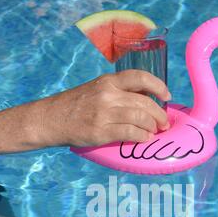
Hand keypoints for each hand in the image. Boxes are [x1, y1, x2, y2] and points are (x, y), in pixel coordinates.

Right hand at [33, 70, 170, 147]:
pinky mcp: (101, 131)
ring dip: (152, 127)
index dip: (159, 86)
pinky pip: (130, 133)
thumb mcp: (97, 89)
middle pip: (145, 103)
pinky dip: (141, 137)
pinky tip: (144, 139)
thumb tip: (147, 99)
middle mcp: (108, 95)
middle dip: (159, 115)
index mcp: (108, 81)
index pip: (140, 78)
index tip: (166, 96)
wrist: (51, 119)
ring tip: (154, 132)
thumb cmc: (76, 105)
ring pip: (140, 118)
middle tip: (164, 123)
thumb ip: (119, 92)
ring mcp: (104, 113)